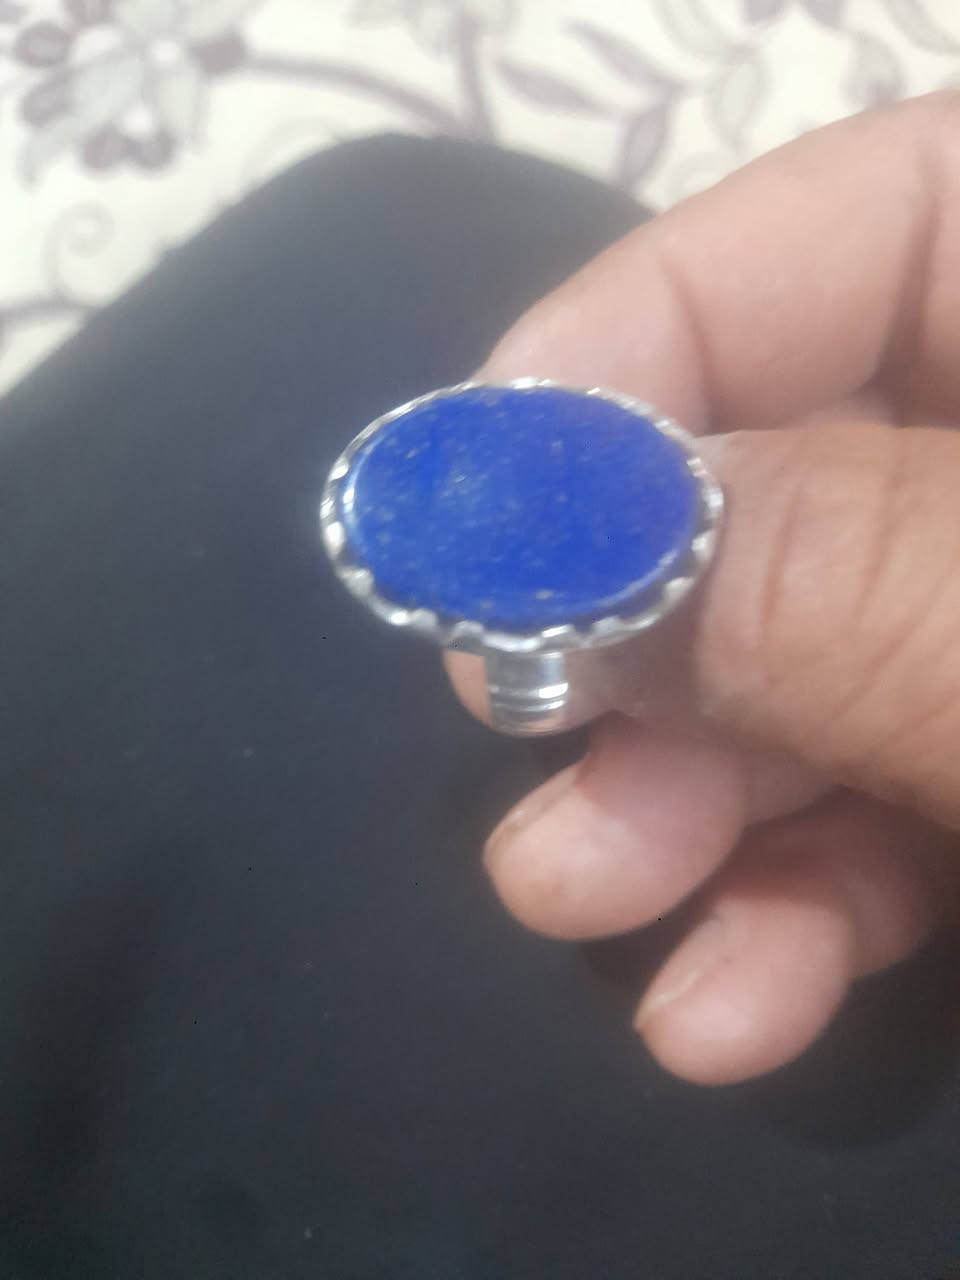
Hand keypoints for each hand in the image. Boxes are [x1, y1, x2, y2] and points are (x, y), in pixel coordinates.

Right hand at [448, 93, 959, 1084]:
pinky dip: (800, 904)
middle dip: (638, 618)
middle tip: (514, 716)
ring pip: (821, 669)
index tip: (483, 501)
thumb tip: (532, 521)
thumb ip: (830, 578)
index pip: (858, 222)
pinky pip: (897, 805)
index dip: (648, 341)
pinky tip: (725, 1002)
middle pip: (803, 474)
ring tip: (578, 895)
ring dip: (683, 799)